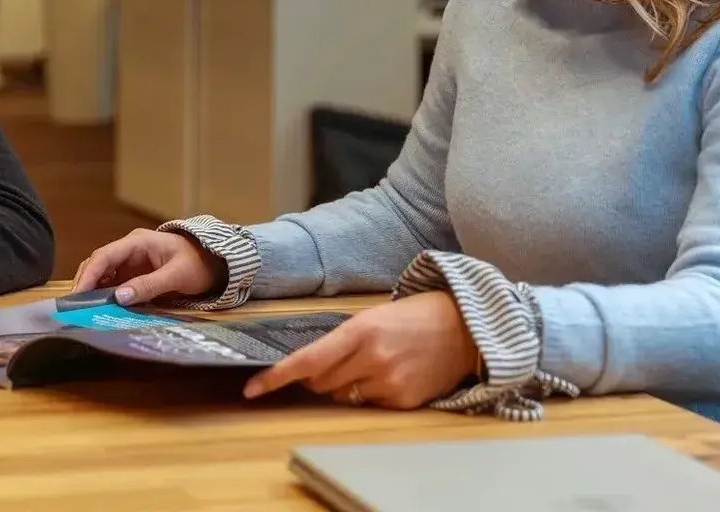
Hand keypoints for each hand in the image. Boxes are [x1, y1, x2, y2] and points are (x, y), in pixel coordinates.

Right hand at [71, 228, 227, 304]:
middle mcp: (130, 249)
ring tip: (83, 310)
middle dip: (84, 283)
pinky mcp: (135, 273)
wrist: (216, 261)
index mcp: (138, 242)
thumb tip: (120, 297)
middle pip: (98, 263)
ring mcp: (132, 261)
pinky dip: (105, 294)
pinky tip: (100, 308)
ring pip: (103, 274)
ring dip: (92, 290)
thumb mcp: (176, 276)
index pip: (104, 256)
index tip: (77, 295)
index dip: (88, 275)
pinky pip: (114, 283)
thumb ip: (149, 285)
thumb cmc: (199, 263)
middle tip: (74, 307)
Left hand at [242, 292, 480, 408]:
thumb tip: (311, 364)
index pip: (309, 359)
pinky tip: (392, 374)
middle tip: (334, 363)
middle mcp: (372, 358)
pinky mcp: (402, 401)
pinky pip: (368, 404)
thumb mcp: (375, 315)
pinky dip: (370, 393)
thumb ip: (343, 338)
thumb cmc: (416, 315)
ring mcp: (388, 382)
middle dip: (318, 377)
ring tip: (374, 363)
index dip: (278, 376)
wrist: (466, 328)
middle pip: (321, 383)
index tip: (253, 388)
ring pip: (342, 396)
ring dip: (345, 385)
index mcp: (361, 330)